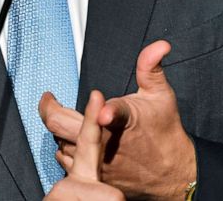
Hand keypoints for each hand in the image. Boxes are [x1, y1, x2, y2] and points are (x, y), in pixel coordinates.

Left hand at [40, 40, 195, 200]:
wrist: (173, 173)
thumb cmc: (164, 131)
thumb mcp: (161, 96)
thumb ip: (151, 68)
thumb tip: (160, 45)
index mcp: (123, 121)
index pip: (114, 113)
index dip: (106, 111)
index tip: (102, 107)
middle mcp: (105, 144)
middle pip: (62, 127)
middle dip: (49, 109)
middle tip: (48, 99)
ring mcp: (97, 163)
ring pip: (61, 144)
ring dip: (60, 130)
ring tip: (63, 118)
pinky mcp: (94, 177)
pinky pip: (67, 162)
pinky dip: (66, 149)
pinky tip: (71, 140)